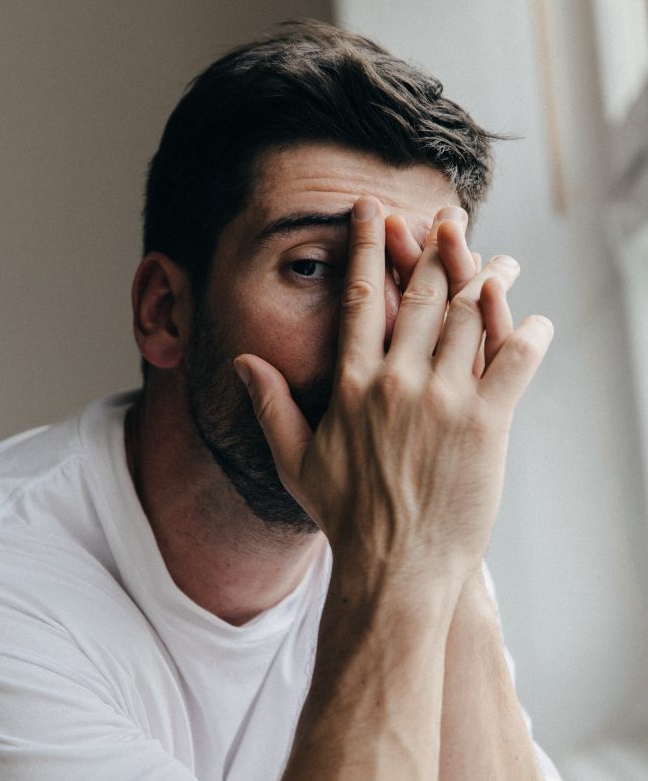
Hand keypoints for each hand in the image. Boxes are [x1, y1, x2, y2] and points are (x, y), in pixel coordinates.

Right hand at [234, 197, 552, 600]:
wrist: (393, 569)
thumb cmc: (345, 518)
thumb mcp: (296, 461)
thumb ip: (270, 405)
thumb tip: (243, 361)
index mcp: (352, 383)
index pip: (359, 297)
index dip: (366, 247)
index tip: (372, 211)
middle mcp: (396, 381)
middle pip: (421, 294)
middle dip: (436, 247)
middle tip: (449, 216)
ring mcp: (442, 400)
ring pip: (470, 319)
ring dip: (489, 281)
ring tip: (502, 260)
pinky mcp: (483, 425)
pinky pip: (514, 363)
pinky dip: (529, 336)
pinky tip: (537, 321)